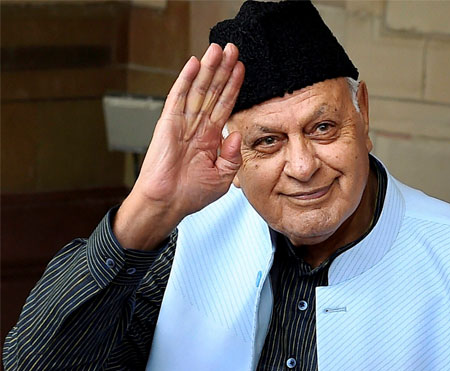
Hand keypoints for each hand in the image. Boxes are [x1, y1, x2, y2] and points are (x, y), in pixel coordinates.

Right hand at [114, 43, 244, 249]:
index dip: (233, 87)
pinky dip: (186, 80)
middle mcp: (197, 126)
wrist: (168, 203)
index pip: (225, 105)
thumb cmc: (191, 194)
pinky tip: (195, 64)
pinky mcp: (168, 123)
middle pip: (213, 91)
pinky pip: (178, 97)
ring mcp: (182, 123)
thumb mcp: (222, 176)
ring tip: (219, 49)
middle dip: (223, 70)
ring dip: (209, 69)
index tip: (242, 69)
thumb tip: (236, 133)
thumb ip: (232, 155)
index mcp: (209, 138)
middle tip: (233, 49)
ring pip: (199, 89)